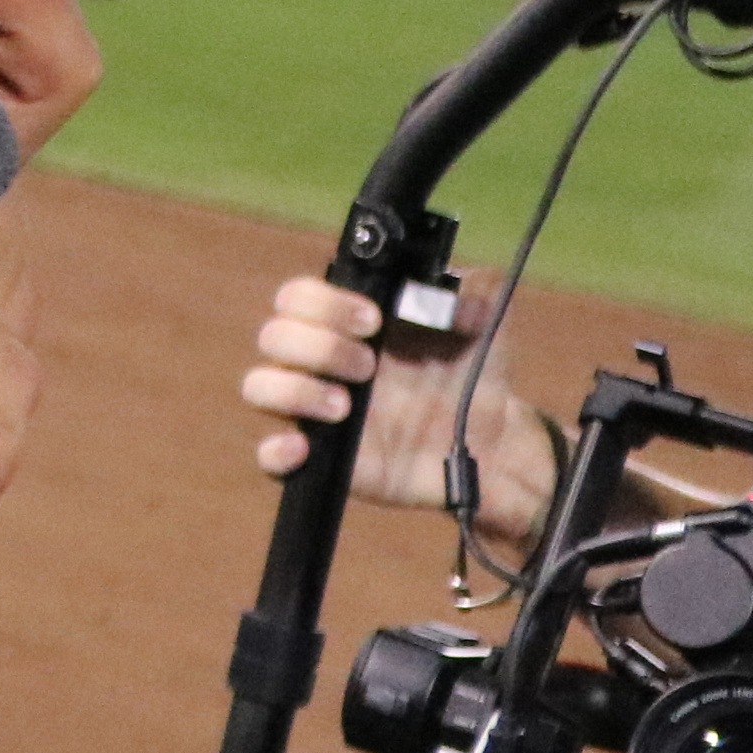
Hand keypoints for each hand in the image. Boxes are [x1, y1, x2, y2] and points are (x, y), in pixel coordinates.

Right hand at [241, 272, 564, 557]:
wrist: (494, 442)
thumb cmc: (475, 372)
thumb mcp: (488, 322)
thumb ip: (476, 291)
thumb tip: (445, 297)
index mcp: (347, 323)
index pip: (299, 297)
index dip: (325, 302)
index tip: (375, 320)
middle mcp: (321, 363)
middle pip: (273, 337)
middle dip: (320, 347)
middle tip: (371, 367)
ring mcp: (316, 412)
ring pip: (259, 387)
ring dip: (295, 390)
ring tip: (346, 406)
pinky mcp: (321, 460)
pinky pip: (268, 456)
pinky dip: (275, 451)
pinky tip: (304, 447)